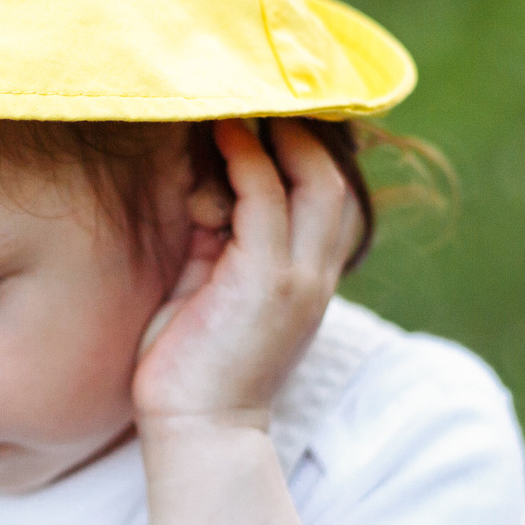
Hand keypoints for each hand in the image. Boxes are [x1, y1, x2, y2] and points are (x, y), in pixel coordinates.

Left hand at [134, 119, 361, 431]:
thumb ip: (217, 241)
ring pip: (312, 179)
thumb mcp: (208, 291)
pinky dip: (247, 160)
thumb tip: (203, 187)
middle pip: (334, 178)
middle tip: (260, 92)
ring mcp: (297, 276)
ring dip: (280, 134)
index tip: (270, 113)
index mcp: (306, 279)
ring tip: (241, 99)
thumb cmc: (190, 366)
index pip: (329, 199)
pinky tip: (224, 134)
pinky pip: (265, 199)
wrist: (198, 433)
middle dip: (304, 129)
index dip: (309, 151)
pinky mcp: (267, 280)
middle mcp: (314, 273)